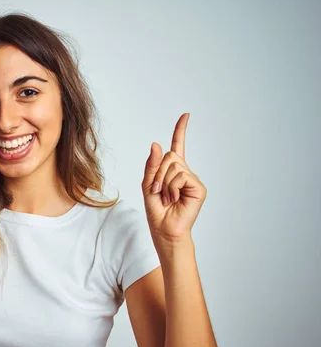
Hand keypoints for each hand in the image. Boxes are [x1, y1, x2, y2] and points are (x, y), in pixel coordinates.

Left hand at [141, 113, 206, 246]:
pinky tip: (174, 199)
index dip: (181, 130)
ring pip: (174, 165)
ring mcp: (193, 180)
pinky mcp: (199, 188)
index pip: (177, 146)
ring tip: (167, 197)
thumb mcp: (148, 185)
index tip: (186, 116)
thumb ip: (151, 165)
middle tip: (158, 191)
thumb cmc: (157, 211)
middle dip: (158, 173)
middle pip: (169, 156)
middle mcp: (185, 173)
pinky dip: (172, 187)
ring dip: (164, 182)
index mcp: (172, 171)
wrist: (164, 230)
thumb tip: (156, 144)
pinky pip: (181, 176)